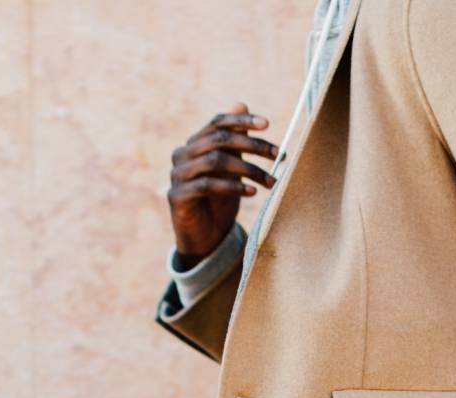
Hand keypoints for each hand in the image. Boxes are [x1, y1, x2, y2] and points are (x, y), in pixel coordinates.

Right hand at [167, 104, 275, 266]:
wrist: (205, 237)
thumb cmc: (220, 201)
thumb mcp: (232, 168)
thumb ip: (235, 140)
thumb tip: (242, 103)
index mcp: (195, 143)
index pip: (217, 123)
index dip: (241, 120)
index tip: (267, 124)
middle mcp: (183, 154)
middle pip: (219, 140)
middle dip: (252, 146)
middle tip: (278, 155)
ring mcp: (177, 174)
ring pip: (215, 161)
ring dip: (248, 169)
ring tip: (271, 181)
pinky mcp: (177, 196)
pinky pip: (207, 185)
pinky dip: (232, 187)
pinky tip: (252, 192)